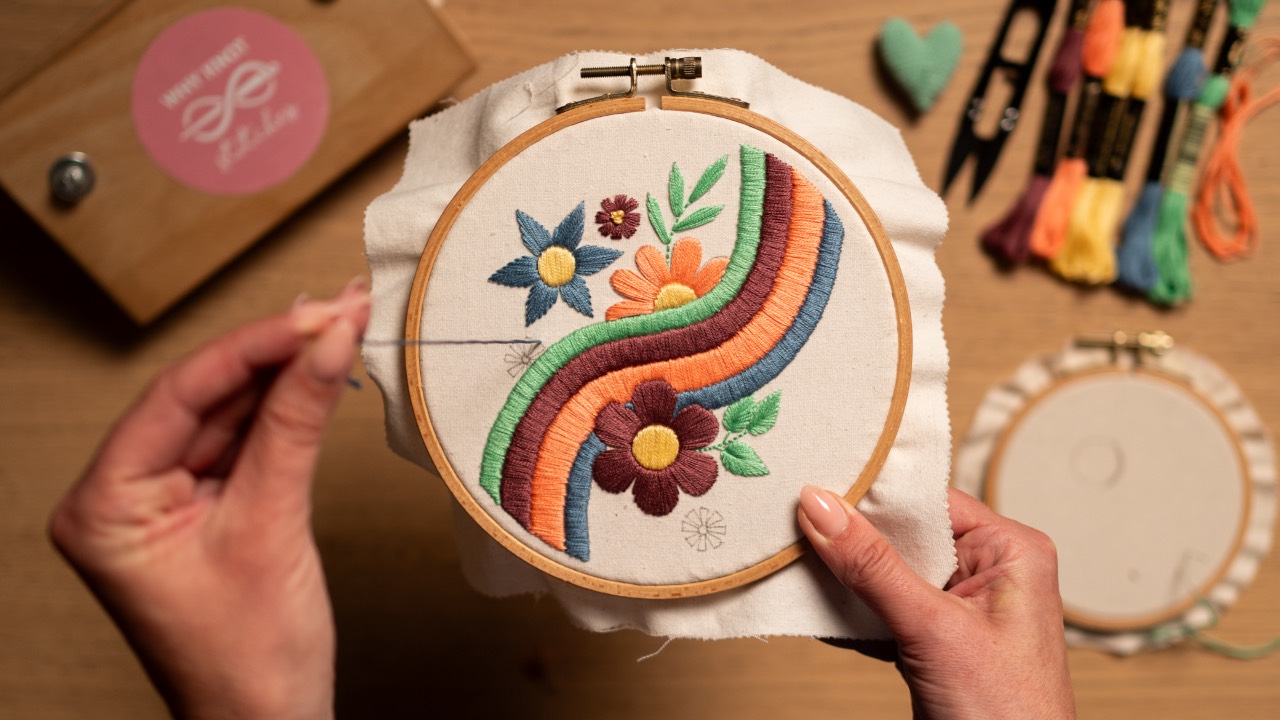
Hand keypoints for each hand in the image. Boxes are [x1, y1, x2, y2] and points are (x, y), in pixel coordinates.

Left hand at [49, 282, 369, 719]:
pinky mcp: (206, 505)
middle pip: (205, 397)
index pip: (179, 396)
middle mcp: (123, 494)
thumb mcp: (273, 523)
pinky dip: (290, 409)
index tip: (315, 314)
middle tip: (340, 307)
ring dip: (289, 372)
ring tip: (344, 323)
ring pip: (230, 412)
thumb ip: (297, 423)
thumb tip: (327, 341)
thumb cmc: (248, 656)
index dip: (252, 347)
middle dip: (277, 351)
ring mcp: (165, 499)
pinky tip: (324, 369)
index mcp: (104, 504)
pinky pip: (247, 441)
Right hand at [799, 485, 1074, 719]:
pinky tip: (816, 608)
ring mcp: (960, 608)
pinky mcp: (935, 641)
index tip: (816, 484)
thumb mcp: (933, 630)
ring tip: (798, 564)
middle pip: (904, 535)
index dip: (874, 493)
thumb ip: (874, 567)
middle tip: (795, 524)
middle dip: (852, 537)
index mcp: (1011, 551)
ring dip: (846, 577)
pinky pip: (883, 609)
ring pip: (888, 573)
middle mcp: (989, 572)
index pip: (929, 501)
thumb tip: (822, 507)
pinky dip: (851, 613)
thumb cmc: (1009, 715)